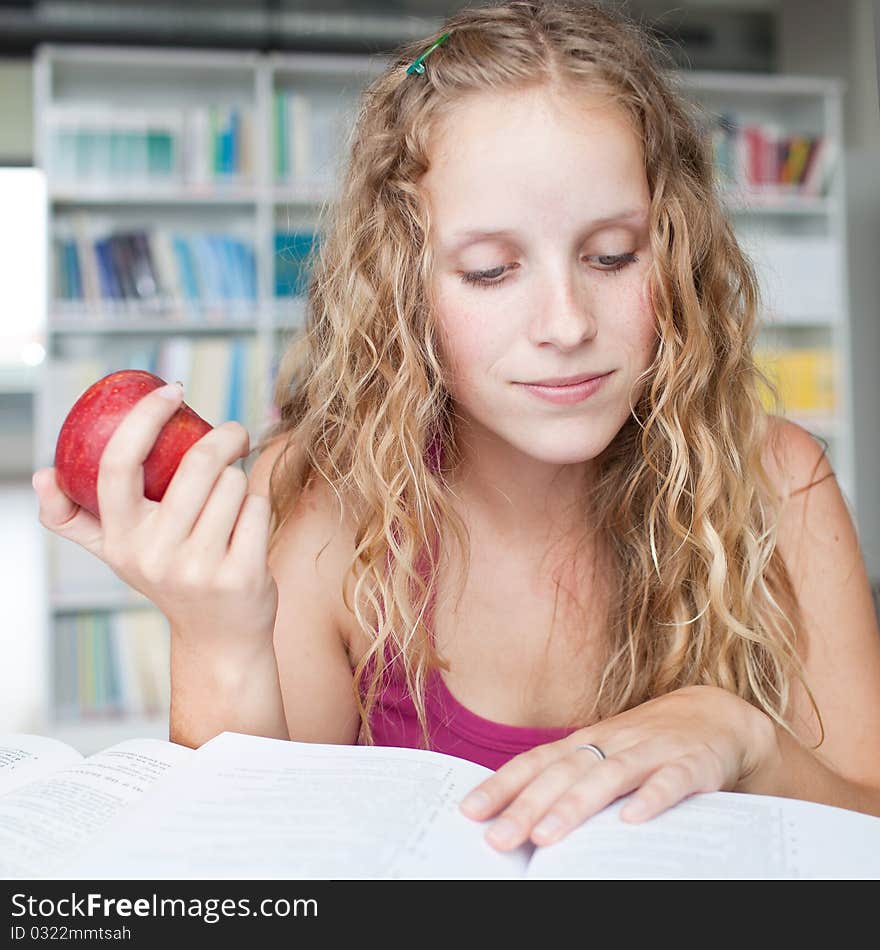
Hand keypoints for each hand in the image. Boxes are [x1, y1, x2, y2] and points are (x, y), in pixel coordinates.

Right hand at [33, 384, 277, 652]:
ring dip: (241, 482)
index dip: (144, 418)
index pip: (118, 465)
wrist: (218, 638)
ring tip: (232, 505)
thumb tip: (42, 476)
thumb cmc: (171, 578)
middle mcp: (153, 555)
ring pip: (235, 484)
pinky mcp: (241, 576)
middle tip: (235, 433)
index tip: (172, 390)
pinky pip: (258, 509)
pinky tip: (248, 528)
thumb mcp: (119, 553)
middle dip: (225, 437)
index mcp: (119, 539)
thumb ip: (77, 518)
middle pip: (197, 464)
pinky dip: (259, 508)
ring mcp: (198, 568)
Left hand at [458, 685, 777, 849]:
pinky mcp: (692, 764)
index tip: (469, 812)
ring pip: (609, 777)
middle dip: (528, 806)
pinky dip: (652, 798)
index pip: (537, 762)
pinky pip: (671, 782)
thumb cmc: (649, 745)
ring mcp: (652, 751)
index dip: (502, 785)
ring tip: (546, 835)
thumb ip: (571, 780)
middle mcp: (613, 743)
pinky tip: (632, 820)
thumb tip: (521, 818)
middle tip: (498, 838)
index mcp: (587, 742)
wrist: (717, 716)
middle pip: (564, 773)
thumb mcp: (606, 755)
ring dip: (576, 805)